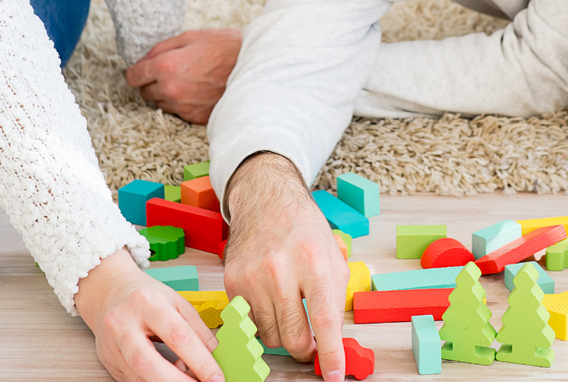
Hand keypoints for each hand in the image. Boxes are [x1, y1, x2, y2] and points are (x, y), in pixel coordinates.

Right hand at [75, 247, 222, 381]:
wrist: (109, 293)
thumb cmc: (146, 297)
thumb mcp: (176, 302)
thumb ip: (197, 329)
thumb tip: (215, 356)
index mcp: (147, 303)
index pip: (177, 335)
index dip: (200, 361)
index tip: (216, 377)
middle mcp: (124, 324)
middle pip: (149, 362)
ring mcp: (112, 345)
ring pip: (139, 377)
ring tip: (188, 381)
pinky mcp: (108, 361)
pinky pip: (133, 380)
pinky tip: (168, 378)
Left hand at [125, 29, 242, 123]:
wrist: (256, 67)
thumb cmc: (225, 47)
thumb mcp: (191, 37)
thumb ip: (161, 48)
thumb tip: (143, 61)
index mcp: (166, 66)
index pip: (134, 77)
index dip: (136, 72)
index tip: (142, 70)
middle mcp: (171, 89)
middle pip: (144, 93)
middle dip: (151, 83)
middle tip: (168, 73)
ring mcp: (184, 106)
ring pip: (161, 104)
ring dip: (167, 94)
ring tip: (187, 81)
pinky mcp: (196, 117)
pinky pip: (179, 112)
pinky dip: (183, 103)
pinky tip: (197, 91)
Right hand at [222, 152, 348, 381]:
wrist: (266, 202)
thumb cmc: (304, 230)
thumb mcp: (333, 258)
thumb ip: (334, 300)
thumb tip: (331, 343)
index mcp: (313, 261)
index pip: (323, 319)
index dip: (330, 354)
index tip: (334, 376)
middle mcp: (280, 269)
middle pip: (292, 337)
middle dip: (305, 349)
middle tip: (311, 344)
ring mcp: (252, 277)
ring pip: (270, 336)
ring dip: (283, 334)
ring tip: (290, 311)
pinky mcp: (232, 282)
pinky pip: (250, 323)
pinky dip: (263, 322)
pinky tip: (271, 302)